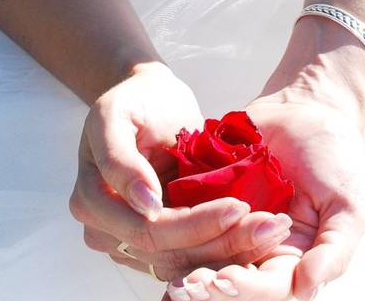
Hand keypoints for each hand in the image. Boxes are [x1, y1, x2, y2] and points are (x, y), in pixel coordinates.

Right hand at [69, 61, 289, 281]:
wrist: (149, 100)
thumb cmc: (133, 101)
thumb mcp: (115, 116)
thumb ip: (120, 159)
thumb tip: (145, 204)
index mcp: (91, 201)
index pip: (147, 229)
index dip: (193, 224)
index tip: (239, 205)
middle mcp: (108, 230)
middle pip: (169, 252)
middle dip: (222, 241)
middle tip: (270, 225)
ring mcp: (134, 241)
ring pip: (186, 263)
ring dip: (233, 251)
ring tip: (273, 231)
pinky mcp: (163, 241)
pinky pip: (196, 256)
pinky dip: (231, 249)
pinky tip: (263, 235)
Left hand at [167, 18, 364, 300]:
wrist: (306, 106)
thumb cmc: (336, 155)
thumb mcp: (350, 204)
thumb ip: (335, 249)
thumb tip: (308, 286)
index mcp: (293, 258)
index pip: (268, 288)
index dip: (245, 288)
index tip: (222, 282)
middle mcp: (259, 249)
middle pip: (230, 281)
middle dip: (207, 286)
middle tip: (182, 288)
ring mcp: (231, 225)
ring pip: (203, 256)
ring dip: (185, 264)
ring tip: (167, 273)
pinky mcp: (208, 198)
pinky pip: (188, 220)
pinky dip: (173, 228)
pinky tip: (154, 229)